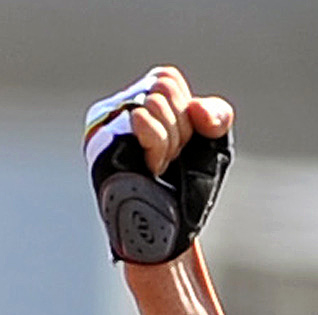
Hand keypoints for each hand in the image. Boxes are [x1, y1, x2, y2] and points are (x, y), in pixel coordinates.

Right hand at [85, 66, 230, 174]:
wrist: (167, 230)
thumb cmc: (185, 188)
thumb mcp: (212, 145)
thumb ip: (216, 115)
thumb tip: (196, 110)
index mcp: (138, 102)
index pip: (167, 79)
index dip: (185, 112)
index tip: (182, 144)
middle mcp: (116, 107)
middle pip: (162, 89)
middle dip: (181, 130)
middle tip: (170, 160)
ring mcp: (105, 123)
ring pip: (154, 104)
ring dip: (171, 142)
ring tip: (160, 167)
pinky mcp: (101, 141)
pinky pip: (139, 120)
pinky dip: (158, 142)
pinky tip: (155, 161)